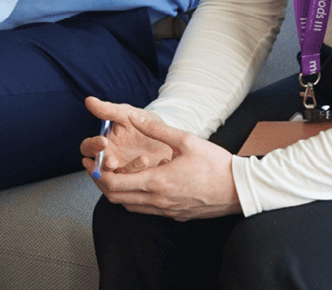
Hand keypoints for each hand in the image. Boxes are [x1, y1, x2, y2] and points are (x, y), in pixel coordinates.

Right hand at [80, 99, 175, 176]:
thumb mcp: (128, 114)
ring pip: (114, 178)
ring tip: (144, 159)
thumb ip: (109, 110)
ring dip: (127, 170)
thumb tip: (89, 100)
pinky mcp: (135, 180)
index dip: (93, 145)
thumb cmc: (143, 122)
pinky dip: (142, 175)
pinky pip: (133, 183)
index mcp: (102, 143)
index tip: (104, 141)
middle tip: (114, 161)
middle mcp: (108, 159)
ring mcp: (121, 171)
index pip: (88, 147)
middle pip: (96, 167)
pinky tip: (154, 164)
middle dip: (104, 165)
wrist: (168, 135)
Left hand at [82, 97, 239, 220]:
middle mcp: (157, 200)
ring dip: (116, 192)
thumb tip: (133, 116)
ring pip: (128, 206)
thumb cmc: (217, 165)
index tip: (90, 161)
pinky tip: (137, 183)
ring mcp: (165, 211)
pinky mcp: (174, 215)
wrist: (240, 190)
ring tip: (113, 174)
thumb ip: (156, 129)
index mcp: (157, 181)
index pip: (114, 184)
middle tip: (95, 167)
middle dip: (100, 182)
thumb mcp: (186, 140)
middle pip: (115, 198)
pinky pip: (144, 210)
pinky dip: (133, 198)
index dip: (96, 173)